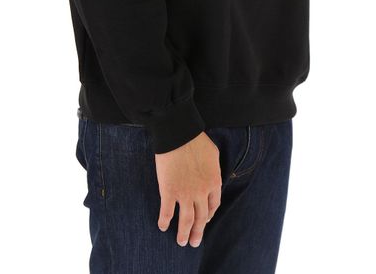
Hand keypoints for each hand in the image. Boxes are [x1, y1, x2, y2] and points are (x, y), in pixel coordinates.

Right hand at [155, 131, 221, 247]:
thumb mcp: (213, 154)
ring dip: (183, 233)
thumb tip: (212, 176)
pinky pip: (167, 212)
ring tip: (181, 242)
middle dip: (197, 232)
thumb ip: (214, 169)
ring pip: (186, 220)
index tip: (204, 220)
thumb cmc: (195, 139)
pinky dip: (165, 221)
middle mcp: (201, 192)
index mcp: (213, 182)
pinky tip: (162, 226)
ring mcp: (185, 193)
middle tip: (194, 242)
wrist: (178, 134)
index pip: (213, 206)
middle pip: (201, 217)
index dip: (208, 216)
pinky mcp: (168, 191)